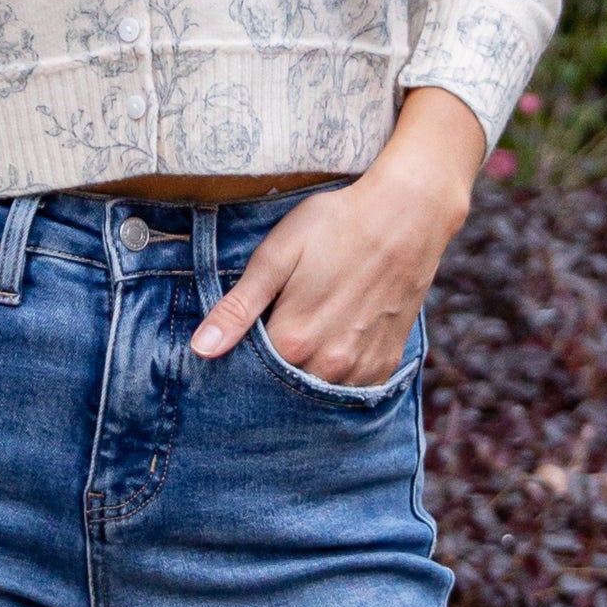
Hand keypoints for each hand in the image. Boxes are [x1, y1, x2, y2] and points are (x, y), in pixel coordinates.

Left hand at [189, 87, 488, 385]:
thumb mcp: (277, 256)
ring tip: (311, 330)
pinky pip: (353, 388)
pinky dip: (339, 373)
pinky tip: (336, 339)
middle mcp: (330, 364)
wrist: (407, 215)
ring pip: (319, 391)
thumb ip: (239, 307)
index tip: (252, 327)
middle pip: (285, 385)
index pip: (250, 372)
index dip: (244, 353)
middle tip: (282, 322)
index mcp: (294, 339)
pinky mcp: (386, 363)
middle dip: (274, 367)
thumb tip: (200, 349)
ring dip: (307, 371)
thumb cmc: (336, 225)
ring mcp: (362, 367)